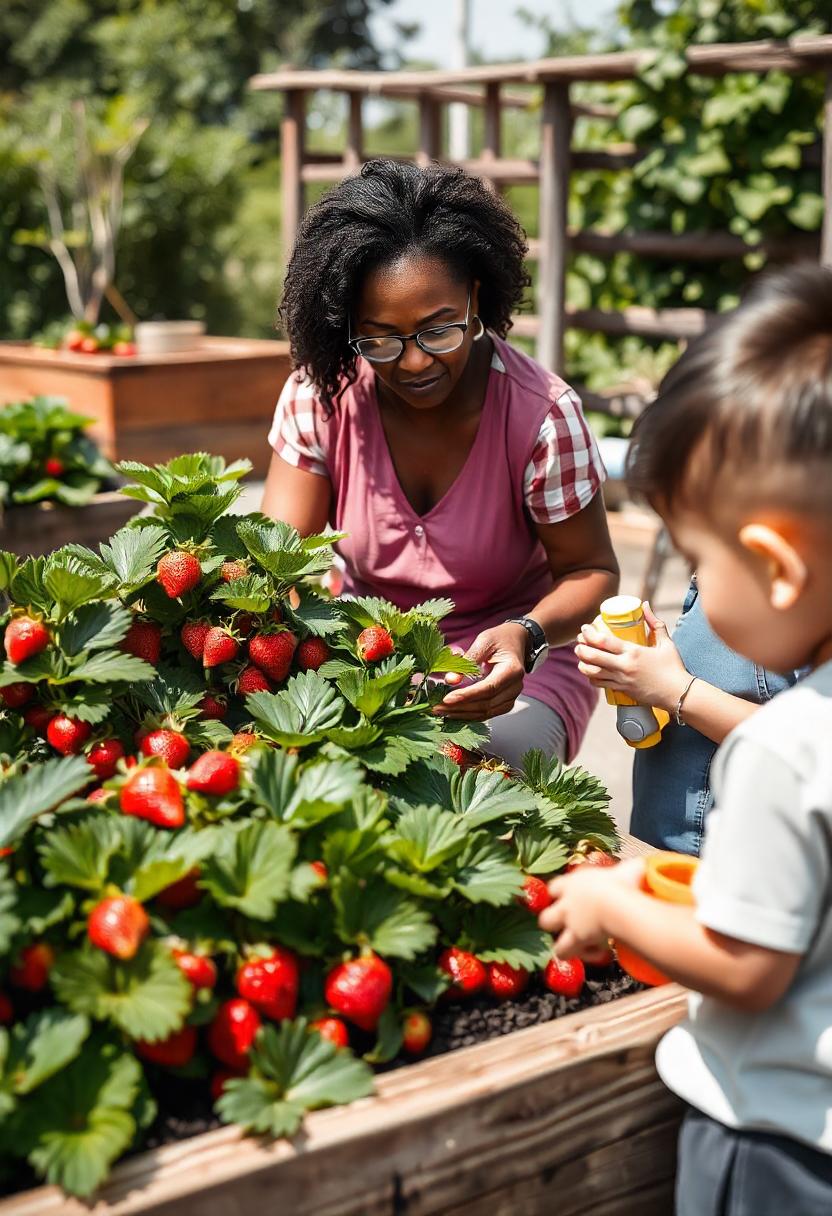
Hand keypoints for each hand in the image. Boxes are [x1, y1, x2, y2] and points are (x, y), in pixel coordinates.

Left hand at [433, 623, 526, 720]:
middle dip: (459, 707)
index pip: (488, 688)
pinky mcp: (506, 702)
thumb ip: (468, 659)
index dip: (467, 696)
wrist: (516, 641)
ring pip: (486, 713)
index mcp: (512, 670)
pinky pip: (487, 713)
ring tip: (441, 711)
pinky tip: (453, 712)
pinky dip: (469, 715)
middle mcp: (515, 687)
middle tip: (437, 707)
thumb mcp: (484, 641)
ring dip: (462, 714)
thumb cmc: (500, 639)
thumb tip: (450, 680)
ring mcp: (512, 696)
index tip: (446, 699)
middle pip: (486, 704)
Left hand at [539, 858, 644, 958]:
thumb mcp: (629, 869)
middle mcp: (566, 905)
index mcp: (573, 883)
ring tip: (583, 946)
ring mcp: (569, 925)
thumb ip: (632, 868)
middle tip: (570, 926)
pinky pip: (574, 954)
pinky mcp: (576, 941)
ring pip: (555, 942)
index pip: (553, 888)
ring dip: (566, 947)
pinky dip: (585, 956)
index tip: (569, 898)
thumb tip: (643, 865)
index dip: (558, 895)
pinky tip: (600, 952)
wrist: (617, 904)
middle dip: (555, 925)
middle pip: (545, 918)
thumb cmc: (623, 883)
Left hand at [574, 602, 688, 711]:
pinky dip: (591, 677)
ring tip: (581, 656)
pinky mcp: (622, 691)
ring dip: (582, 663)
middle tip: (578, 642)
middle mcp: (624, 666)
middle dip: (580, 648)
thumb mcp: (666, 642)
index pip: (604, 641)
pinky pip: (600, 684)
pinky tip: (591, 671)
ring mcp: (621, 680)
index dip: (589, 633)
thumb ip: (654, 622)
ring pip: (592, 672)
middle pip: (593, 656)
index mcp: (633, 652)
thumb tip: (644, 604)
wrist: (678, 694)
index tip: (584, 628)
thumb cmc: (673, 667)